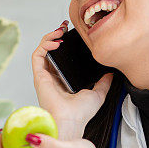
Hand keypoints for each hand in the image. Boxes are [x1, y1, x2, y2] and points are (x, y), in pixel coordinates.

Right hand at [32, 20, 113, 135]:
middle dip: (55, 35)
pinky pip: (37, 56)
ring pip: (42, 50)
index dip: (64, 43)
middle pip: (50, 50)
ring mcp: (44, 76)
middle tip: (65, 26)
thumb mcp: (98, 93)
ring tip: (60, 30)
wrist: (72, 121)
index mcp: (62, 80)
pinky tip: (56, 41)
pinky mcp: (39, 76)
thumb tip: (111, 73)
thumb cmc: (81, 113)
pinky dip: (44, 45)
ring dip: (49, 37)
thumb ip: (103, 83)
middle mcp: (51, 77)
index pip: (60, 57)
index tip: (72, 33)